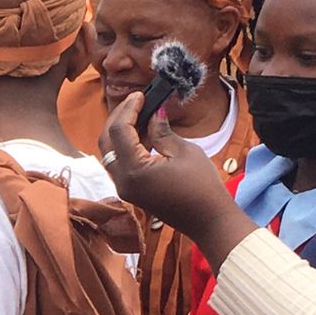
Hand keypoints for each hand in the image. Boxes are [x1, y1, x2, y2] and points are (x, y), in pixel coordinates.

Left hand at [103, 92, 255, 267]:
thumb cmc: (202, 186)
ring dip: (120, 132)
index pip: (119, 131)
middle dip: (118, 118)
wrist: (208, 220)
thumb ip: (162, 131)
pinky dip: (126, 146)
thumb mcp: (183, 152)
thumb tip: (153, 113)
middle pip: (106, 142)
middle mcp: (121, 180)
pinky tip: (142, 132)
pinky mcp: (131, 191)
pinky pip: (120, 163)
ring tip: (140, 113)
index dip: (128, 109)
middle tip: (135, 101)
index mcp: (133, 170)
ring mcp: (124, 188)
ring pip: (110, 153)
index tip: (140, 94)